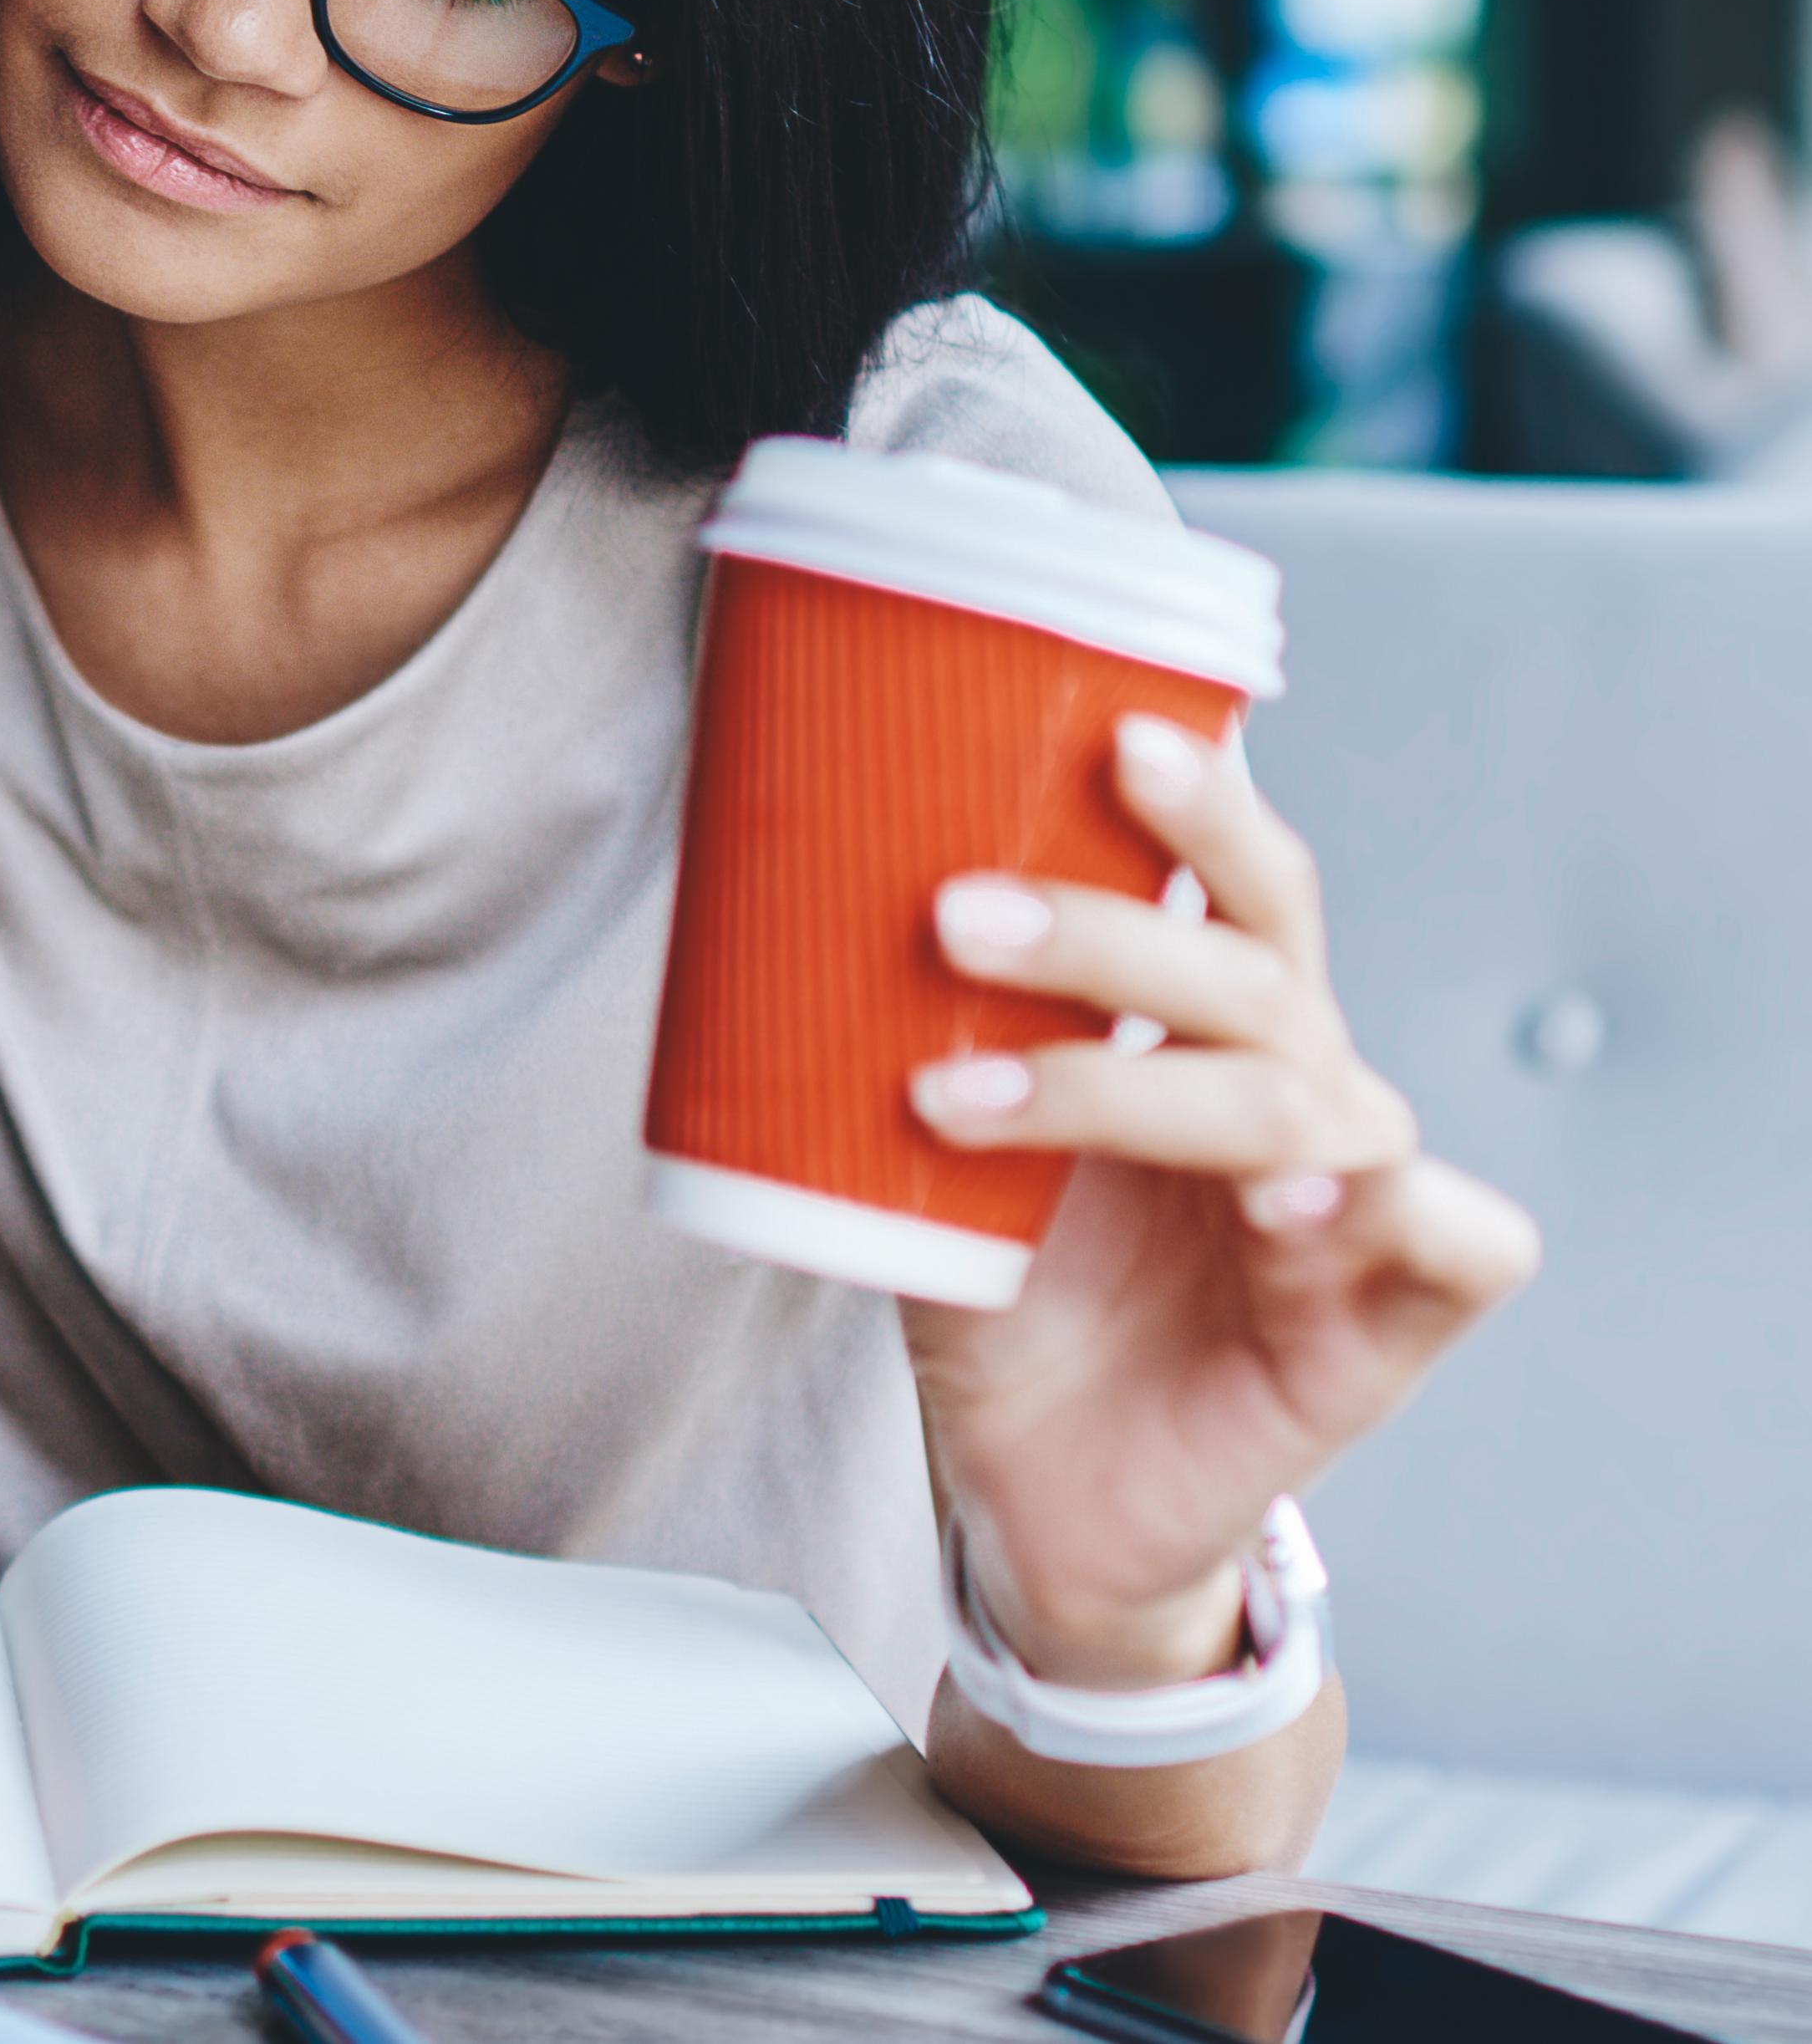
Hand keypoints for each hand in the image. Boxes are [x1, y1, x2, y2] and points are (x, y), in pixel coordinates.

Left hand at [899, 714, 1540, 1691]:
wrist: (1034, 1496)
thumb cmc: (1000, 1293)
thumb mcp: (931, 1148)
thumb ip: (899, 1040)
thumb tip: (776, 897)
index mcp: (1207, 1023)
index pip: (1236, 876)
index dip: (1200, 800)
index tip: (1108, 733)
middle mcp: (1294, 1085)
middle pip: (1255, 965)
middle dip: (1105, 932)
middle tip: (954, 916)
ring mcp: (1352, 1199)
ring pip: (1299, 1093)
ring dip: (1124, 1083)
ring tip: (966, 1100)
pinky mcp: (1389, 1319)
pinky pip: (1453, 1234)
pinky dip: (1374, 1204)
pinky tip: (1278, 1204)